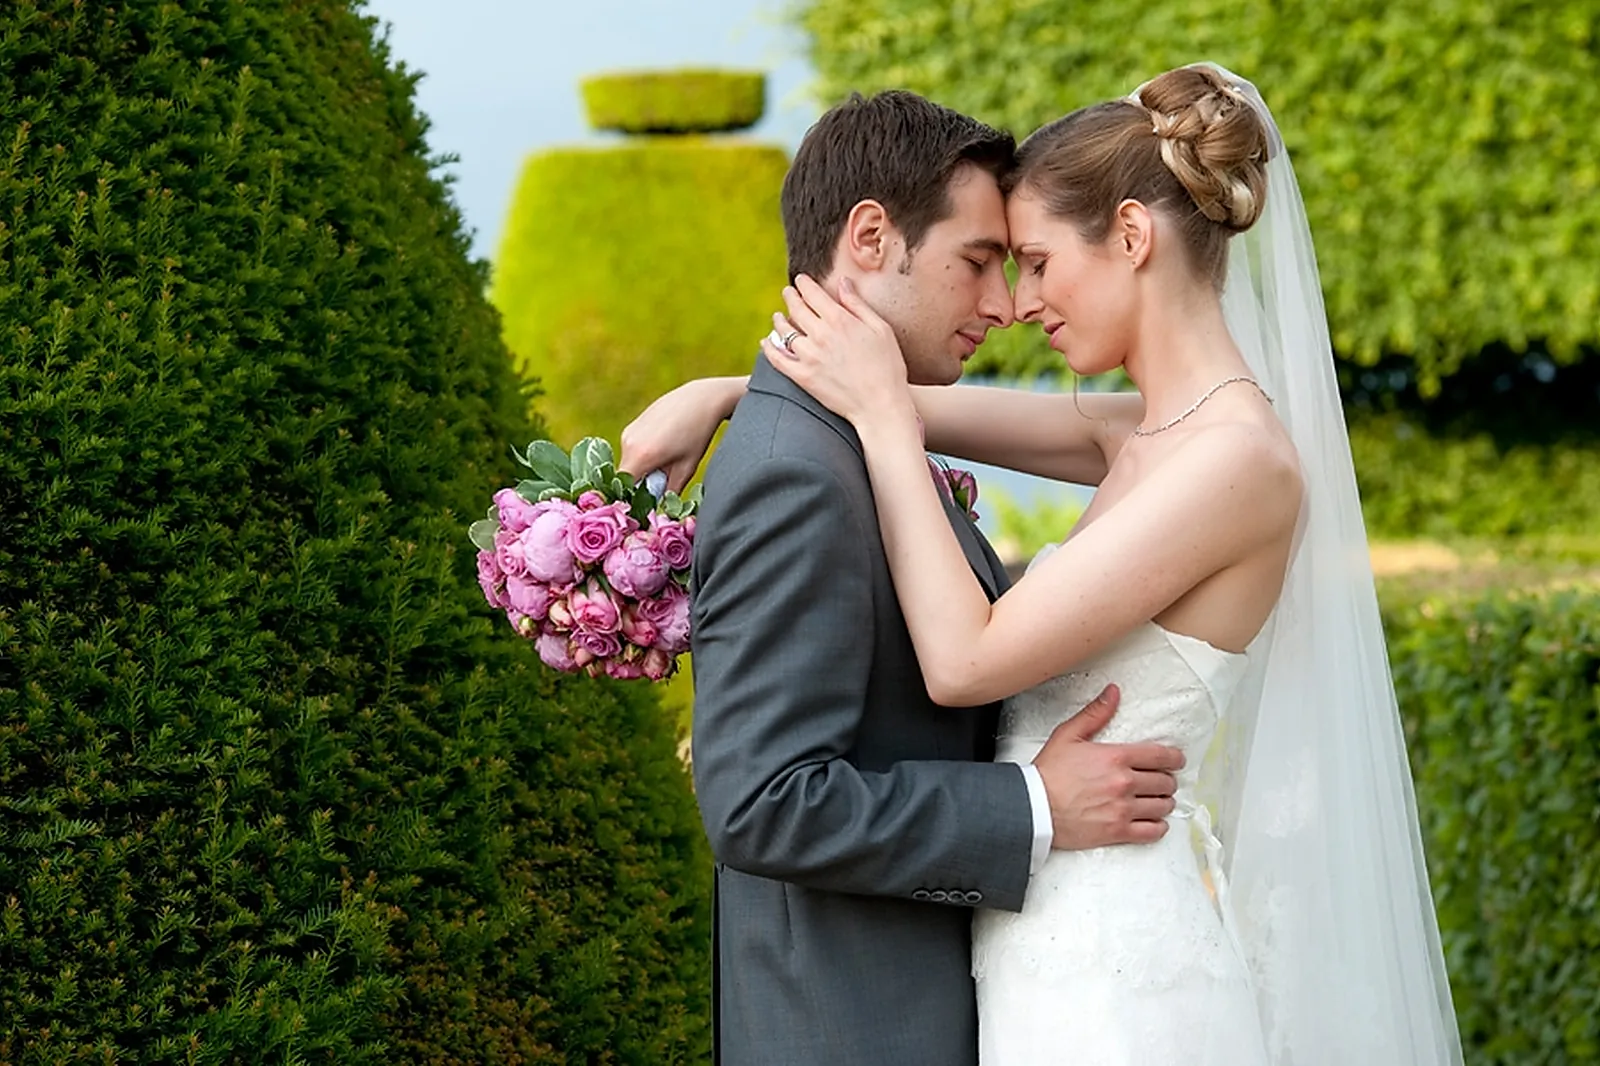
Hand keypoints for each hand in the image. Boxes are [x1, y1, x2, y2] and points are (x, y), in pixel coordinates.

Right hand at [618, 377, 742, 493]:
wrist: (700, 399)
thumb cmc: (697, 434)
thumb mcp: (687, 468)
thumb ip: (671, 492)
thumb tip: (662, 509)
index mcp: (640, 456)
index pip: (624, 488)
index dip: (634, 498)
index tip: (649, 502)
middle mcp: (628, 443)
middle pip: (626, 476)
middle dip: (641, 483)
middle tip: (665, 479)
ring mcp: (629, 432)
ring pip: (629, 462)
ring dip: (643, 468)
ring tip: (668, 458)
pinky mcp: (633, 425)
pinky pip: (632, 449)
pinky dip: (643, 455)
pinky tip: (665, 446)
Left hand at [759, 274, 914, 426]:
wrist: (880, 405)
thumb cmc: (887, 367)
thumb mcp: (881, 329)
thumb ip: (858, 305)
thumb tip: (843, 282)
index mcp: (840, 320)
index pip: (813, 294)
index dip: (804, 284)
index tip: (801, 280)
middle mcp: (821, 335)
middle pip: (796, 309)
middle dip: (790, 297)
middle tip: (787, 293)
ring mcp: (809, 357)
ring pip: (784, 331)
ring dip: (779, 320)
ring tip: (778, 317)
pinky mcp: (802, 377)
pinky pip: (777, 359)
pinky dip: (769, 348)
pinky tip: (767, 342)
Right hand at [1031, 685, 1185, 848]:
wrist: (1033, 807)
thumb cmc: (1049, 773)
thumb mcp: (1068, 735)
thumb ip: (1095, 714)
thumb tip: (1114, 693)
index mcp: (1116, 757)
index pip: (1160, 756)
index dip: (1175, 758)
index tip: (1177, 760)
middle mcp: (1124, 783)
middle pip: (1165, 782)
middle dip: (1167, 781)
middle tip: (1161, 781)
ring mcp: (1123, 809)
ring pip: (1163, 806)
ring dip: (1164, 802)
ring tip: (1157, 800)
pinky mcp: (1118, 831)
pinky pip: (1153, 831)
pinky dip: (1159, 827)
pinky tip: (1154, 822)